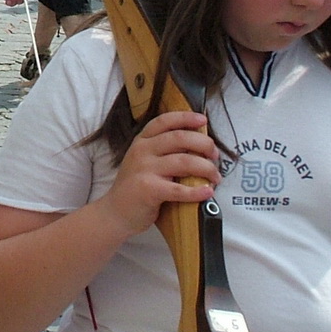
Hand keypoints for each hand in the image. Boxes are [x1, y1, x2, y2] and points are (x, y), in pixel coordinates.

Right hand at [100, 110, 218, 236]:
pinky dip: (197, 191)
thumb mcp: (143, 161)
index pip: (165, 121)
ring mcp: (144, 169)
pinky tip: (207, 192)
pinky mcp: (148, 190)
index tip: (203, 120)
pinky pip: (179, 189)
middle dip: (204, 144)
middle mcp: (142, 151)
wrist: (115, 213)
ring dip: (206, 168)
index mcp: (142, 141)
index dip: (186, 118)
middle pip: (180, 138)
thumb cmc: (136, 187)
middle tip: (215, 155)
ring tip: (215, 177)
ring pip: (184, 161)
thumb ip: (163, 151)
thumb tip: (198, 146)